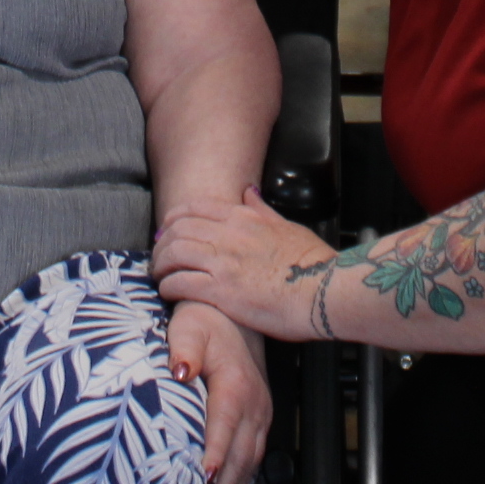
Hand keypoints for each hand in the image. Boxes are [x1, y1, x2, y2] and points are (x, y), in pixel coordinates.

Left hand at [151, 187, 341, 346]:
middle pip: (178, 229)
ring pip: (173, 253)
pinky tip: (167, 291)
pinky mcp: (222, 291)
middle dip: (161, 242)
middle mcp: (229, 235)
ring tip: (158, 274)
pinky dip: (168, 285)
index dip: (173, 218)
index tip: (166, 230)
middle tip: (158, 255)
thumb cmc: (313, 263)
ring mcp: (224, 262)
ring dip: (160, 263)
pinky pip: (181, 282)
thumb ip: (263, 210)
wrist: (327, 290)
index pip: (195, 208)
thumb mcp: (287, 226)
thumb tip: (249, 191)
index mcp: (244, 218)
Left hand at [165, 300, 272, 483]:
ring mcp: (261, 413)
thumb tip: (181, 372)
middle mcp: (254, 404)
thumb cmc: (206, 322)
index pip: (225, 427)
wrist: (233, 316)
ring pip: (250, 460)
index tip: (202, 480)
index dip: (215, 456)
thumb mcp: (189, 327)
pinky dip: (240, 477)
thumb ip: (184, 348)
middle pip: (241, 454)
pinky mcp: (260, 419)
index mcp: (235, 386)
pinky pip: (254, 455)